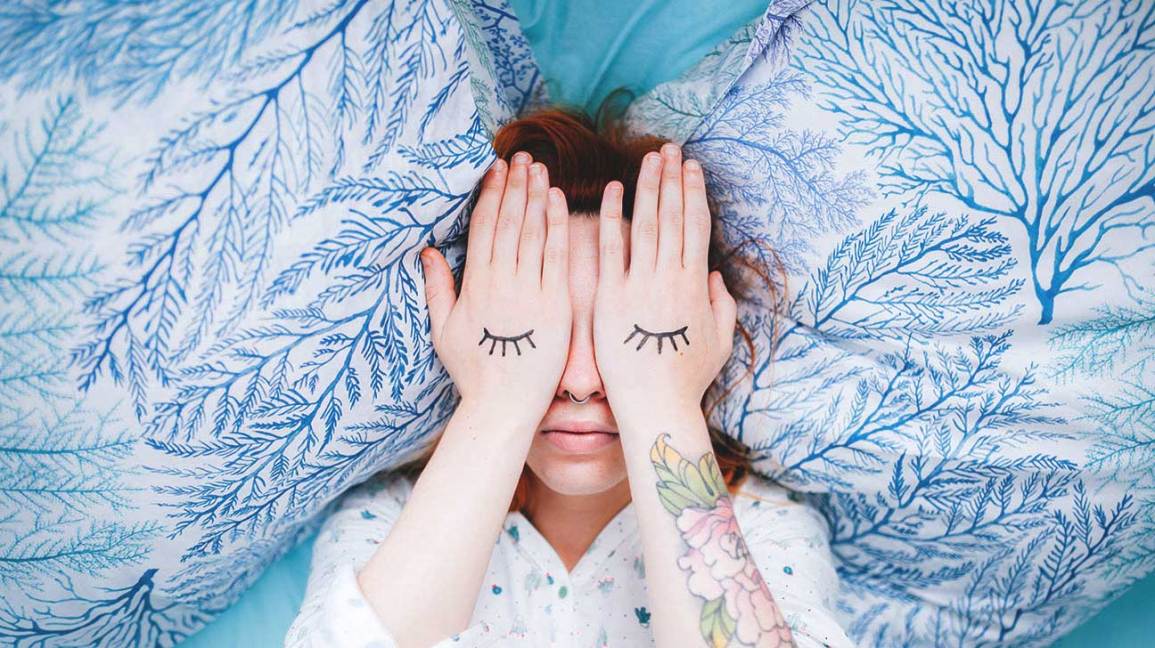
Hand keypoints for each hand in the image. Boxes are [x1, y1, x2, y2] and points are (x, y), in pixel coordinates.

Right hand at [421, 152, 571, 425]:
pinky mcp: (555, 303)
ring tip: (538, 168)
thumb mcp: (444, 330)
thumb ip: (437, 288)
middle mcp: (500, 282)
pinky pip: (557, 256)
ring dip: (535, 196)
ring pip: (532, 232)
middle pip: (507, 222)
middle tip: (520, 156)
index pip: (483, 228)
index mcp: (474, 285)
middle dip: (514, 186)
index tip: (495, 169)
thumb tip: (426, 252)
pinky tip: (558, 200)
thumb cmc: (474, 372)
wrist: (504, 405)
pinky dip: (557, 225)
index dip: (489, 195)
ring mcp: (528, 291)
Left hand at [592, 144, 736, 424]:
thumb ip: (721, 306)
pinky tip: (612, 190)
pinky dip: (611, 218)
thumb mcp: (719, 342)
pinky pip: (610, 250)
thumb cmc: (686, 379)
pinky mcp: (610, 297)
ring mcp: (640, 285)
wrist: (654, 405)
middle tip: (670, 148)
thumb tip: (717, 279)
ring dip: (649, 187)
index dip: (695, 194)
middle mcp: (670, 278)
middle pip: (673, 216)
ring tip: (650, 159)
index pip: (696, 227)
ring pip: (646, 224)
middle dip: (672, 179)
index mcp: (696, 285)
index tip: (692, 168)